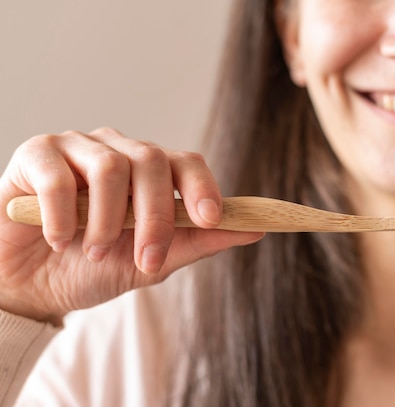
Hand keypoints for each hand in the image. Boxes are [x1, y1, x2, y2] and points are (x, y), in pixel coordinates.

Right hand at [0, 128, 262, 324]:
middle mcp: (118, 151)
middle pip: (153, 161)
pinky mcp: (36, 154)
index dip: (203, 187)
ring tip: (92, 252)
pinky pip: (59, 176)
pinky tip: (59, 240)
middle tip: (146, 260)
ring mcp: (78, 148)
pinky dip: (63, 217)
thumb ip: (198, 242)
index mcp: (149, 173)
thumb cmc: (91, 269)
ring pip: (111, 167)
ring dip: (107, 221)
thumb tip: (256, 230)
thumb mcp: (151, 263)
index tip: (212, 218)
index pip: (186, 162)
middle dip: (156, 217)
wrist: (29, 286)